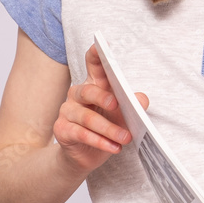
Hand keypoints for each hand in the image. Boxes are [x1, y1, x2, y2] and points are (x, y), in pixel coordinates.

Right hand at [53, 44, 147, 175]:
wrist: (86, 156)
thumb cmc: (107, 129)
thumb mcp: (124, 116)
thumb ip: (133, 105)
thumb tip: (141, 99)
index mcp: (94, 84)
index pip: (93, 65)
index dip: (96, 55)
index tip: (99, 46)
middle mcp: (77, 94)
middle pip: (88, 91)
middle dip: (103, 97)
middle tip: (117, 105)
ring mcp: (67, 111)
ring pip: (87, 117)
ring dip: (108, 129)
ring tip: (125, 137)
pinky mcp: (62, 130)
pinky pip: (81, 134)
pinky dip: (100, 142)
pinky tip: (113, 147)